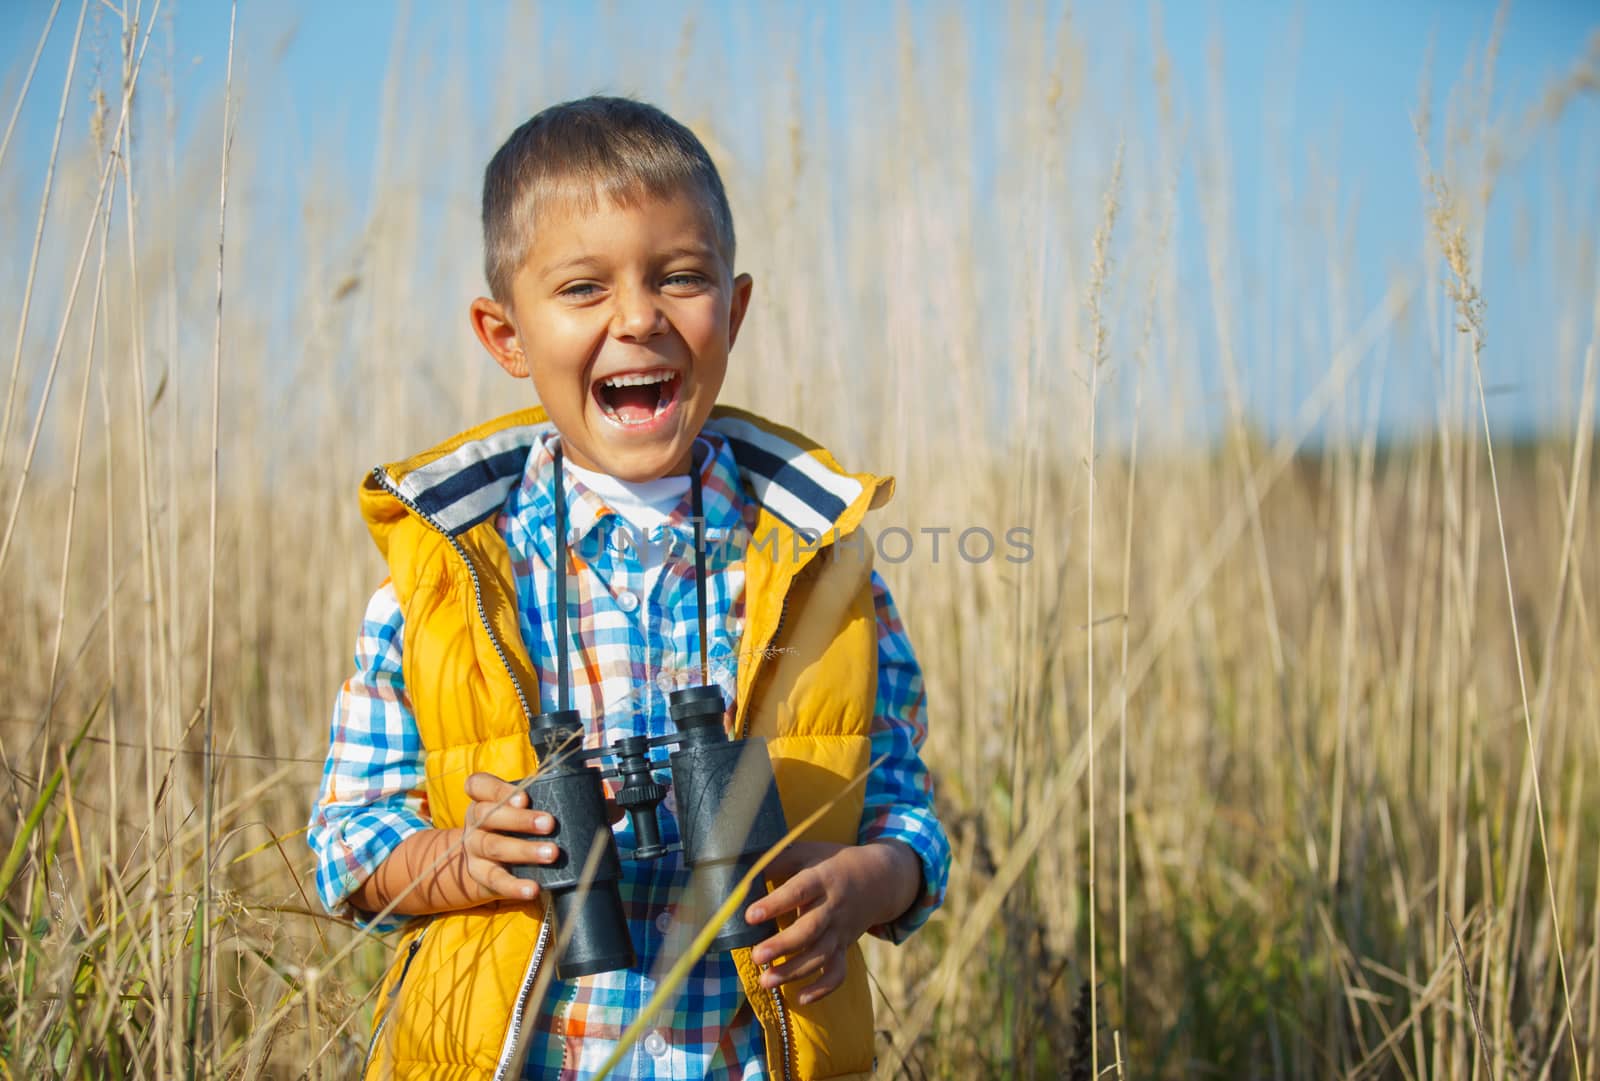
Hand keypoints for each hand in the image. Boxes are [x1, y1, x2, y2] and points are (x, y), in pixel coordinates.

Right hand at [461, 772, 559, 901]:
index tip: (524, 797)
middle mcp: (475, 822)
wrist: (489, 862)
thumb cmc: (515, 826)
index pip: (478, 785)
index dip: (498, 789)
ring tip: (552, 853)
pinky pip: (495, 880)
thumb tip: (606, 800)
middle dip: (520, 819)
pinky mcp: (480, 874)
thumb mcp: (528, 808)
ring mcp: (474, 848)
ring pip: (493, 846)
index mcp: (483, 799)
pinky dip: (514, 886)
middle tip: (549, 823)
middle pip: (488, 815)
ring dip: (524, 850)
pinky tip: (533, 888)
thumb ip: (561, 799)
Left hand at [745, 840, 920, 1004]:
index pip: (799, 891)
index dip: (776, 904)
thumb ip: (778, 860)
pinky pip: (838, 973)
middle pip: (810, 929)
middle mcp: (833, 907)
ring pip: (820, 956)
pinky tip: (801, 998)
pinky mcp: (844, 947)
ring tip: (765, 982)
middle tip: (757, 956)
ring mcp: (840, 930)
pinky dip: (822, 989)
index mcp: (822, 879)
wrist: (880, 878)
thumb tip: (743, 872)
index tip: (751, 915)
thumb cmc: (833, 862)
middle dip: (783, 945)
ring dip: (794, 971)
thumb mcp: (808, 852)